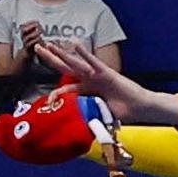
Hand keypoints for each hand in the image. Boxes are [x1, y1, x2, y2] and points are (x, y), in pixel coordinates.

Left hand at [26, 33, 177, 128]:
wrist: (140, 109)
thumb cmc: (122, 112)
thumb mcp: (98, 115)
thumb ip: (86, 117)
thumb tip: (75, 131)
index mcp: (85, 90)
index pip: (64, 89)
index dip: (54, 94)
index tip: (47, 102)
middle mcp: (88, 80)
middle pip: (65, 68)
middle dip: (51, 58)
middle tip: (37, 48)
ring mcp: (96, 75)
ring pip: (75, 63)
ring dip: (62, 54)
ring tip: (49, 45)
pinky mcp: (106, 73)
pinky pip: (93, 62)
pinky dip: (85, 54)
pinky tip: (76, 46)